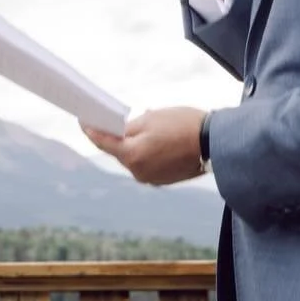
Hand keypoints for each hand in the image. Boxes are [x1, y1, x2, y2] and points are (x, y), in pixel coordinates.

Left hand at [81, 107, 207, 185]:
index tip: (83, 123)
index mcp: (132, 155)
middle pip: (120, 152)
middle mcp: (138, 171)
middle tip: (119, 122)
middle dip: (120, 138)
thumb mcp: (151, 118)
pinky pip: (148, 165)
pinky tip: (159, 143)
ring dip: (137, 146)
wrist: (216, 142)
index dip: (92, 131)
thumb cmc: (184, 126)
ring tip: (149, 131)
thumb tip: (118, 133)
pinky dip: (149, 154)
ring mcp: (150, 179)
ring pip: (135, 159)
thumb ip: (128, 128)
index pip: (104, 143)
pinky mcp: (162, 181)